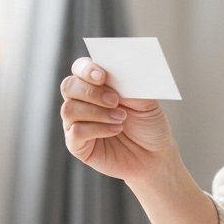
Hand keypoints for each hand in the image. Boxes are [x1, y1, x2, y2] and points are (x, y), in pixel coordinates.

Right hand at [60, 56, 175, 182]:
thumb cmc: (149, 124)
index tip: (102, 76)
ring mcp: (77, 123)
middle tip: (115, 100)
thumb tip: (120, 69)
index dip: (86, 69)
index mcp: (97, 84)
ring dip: (97, 112)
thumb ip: (130, 84)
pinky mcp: (77, 145)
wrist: (155, 154)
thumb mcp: (146, 100)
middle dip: (91, 92)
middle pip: (68, 86)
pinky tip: (115, 129)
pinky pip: (75, 132)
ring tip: (120, 118)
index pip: (80, 68)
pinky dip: (97, 129)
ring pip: (69, 109)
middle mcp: (82, 101)